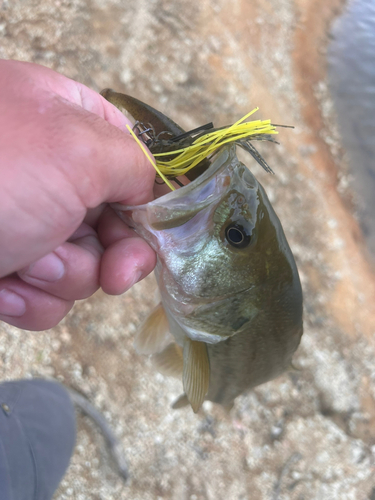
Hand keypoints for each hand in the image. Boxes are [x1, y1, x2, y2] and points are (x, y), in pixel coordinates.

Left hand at [0, 60, 156, 330]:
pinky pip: (46, 297)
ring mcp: (26, 222)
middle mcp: (48, 172)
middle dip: (110, 255)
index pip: (131, 164)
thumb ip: (135, 165)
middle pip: (113, 225)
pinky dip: (29, 300)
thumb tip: (154, 193)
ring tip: (23, 263)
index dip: (148, 205)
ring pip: (82, 269)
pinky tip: (1, 287)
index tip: (154, 238)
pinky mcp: (5, 267)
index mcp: (65, 123)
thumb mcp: (77, 149)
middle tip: (114, 274)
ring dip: (60, 275)